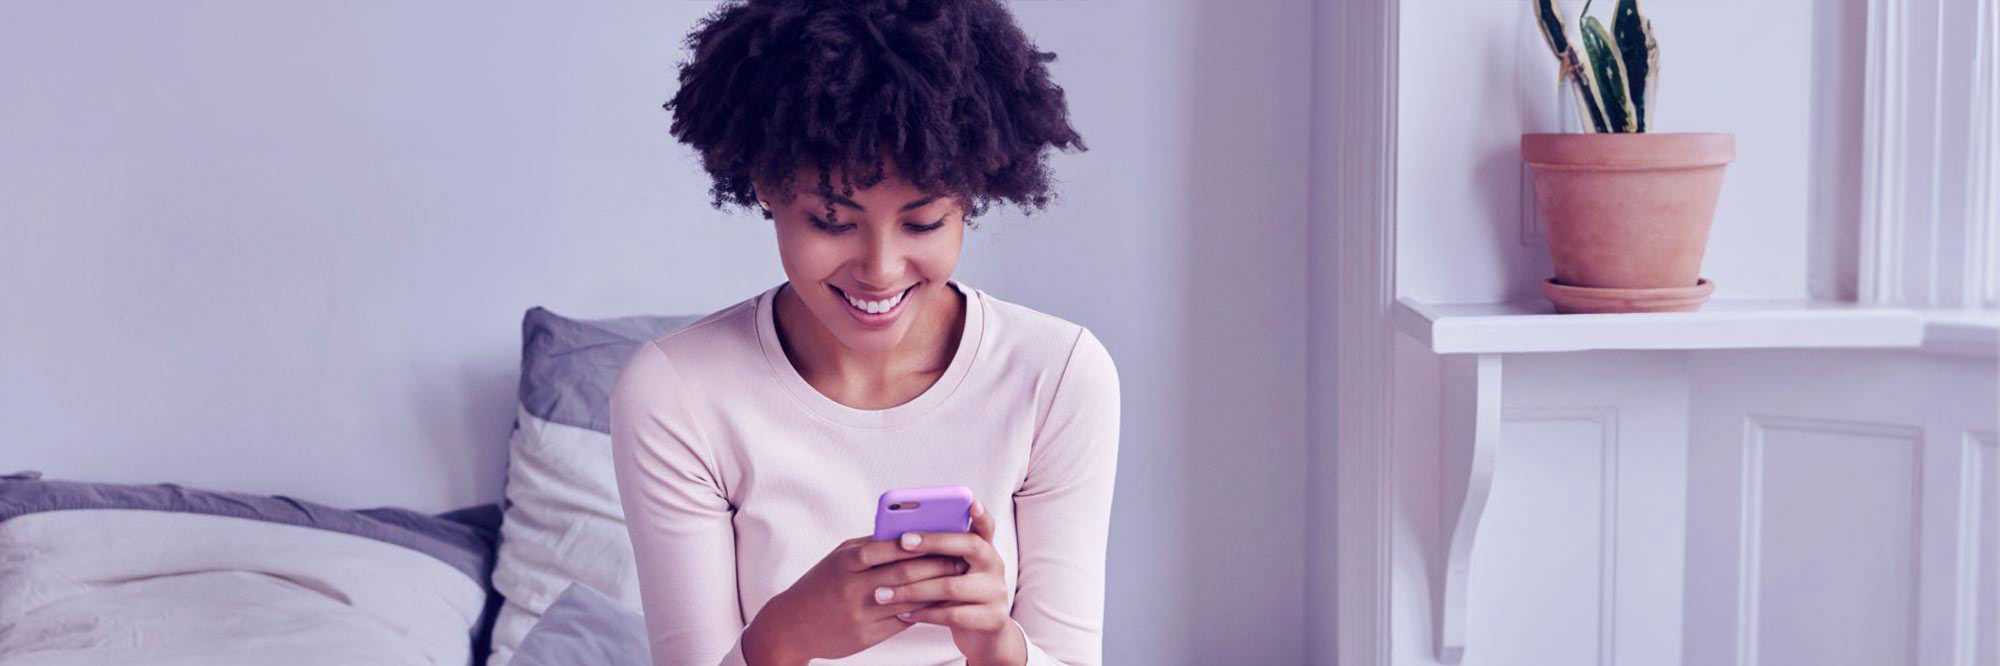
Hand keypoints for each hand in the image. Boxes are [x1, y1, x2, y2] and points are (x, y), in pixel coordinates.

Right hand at [742, 533, 966, 664]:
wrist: (790, 625)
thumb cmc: (820, 585)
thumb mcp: (838, 558)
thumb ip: (870, 545)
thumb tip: (908, 532)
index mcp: (847, 561)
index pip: (891, 546)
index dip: (920, 542)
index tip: (945, 536)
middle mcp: (852, 586)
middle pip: (905, 572)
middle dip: (937, 565)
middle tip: (961, 558)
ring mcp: (860, 613)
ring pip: (908, 599)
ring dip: (935, 589)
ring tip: (957, 581)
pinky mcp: (865, 635)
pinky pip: (902, 622)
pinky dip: (922, 611)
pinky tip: (938, 604)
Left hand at [887, 500, 1027, 665]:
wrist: (984, 635)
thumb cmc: (959, 596)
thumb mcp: (953, 571)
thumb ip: (938, 554)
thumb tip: (896, 534)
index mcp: (985, 548)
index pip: (986, 525)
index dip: (979, 514)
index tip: (970, 501)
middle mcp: (995, 565)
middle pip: (968, 546)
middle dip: (933, 541)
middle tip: (903, 540)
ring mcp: (996, 592)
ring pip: (951, 586)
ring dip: (913, 589)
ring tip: (883, 593)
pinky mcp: (992, 619)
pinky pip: (951, 615)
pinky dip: (923, 614)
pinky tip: (901, 612)